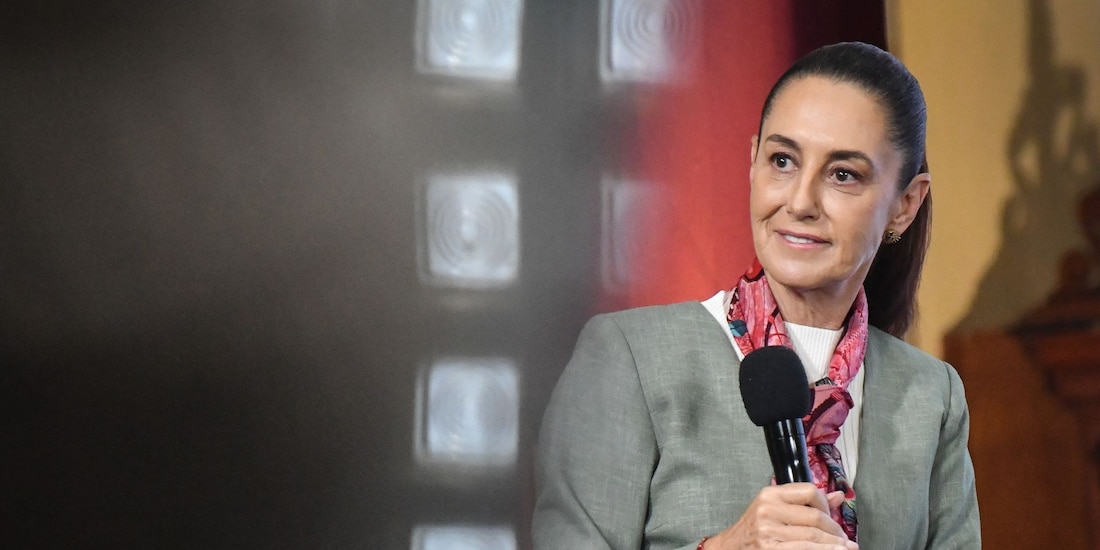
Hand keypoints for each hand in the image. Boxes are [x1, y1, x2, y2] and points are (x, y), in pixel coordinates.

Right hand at [703, 484, 856, 549]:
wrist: (730, 548)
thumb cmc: (754, 530)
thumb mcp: (774, 509)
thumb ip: (805, 502)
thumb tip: (839, 497)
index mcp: (770, 494)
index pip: (810, 491)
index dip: (827, 505)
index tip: (831, 517)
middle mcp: (768, 510)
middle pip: (815, 517)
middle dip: (835, 530)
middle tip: (844, 539)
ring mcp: (768, 532)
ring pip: (813, 537)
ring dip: (835, 545)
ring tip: (845, 548)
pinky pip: (805, 549)